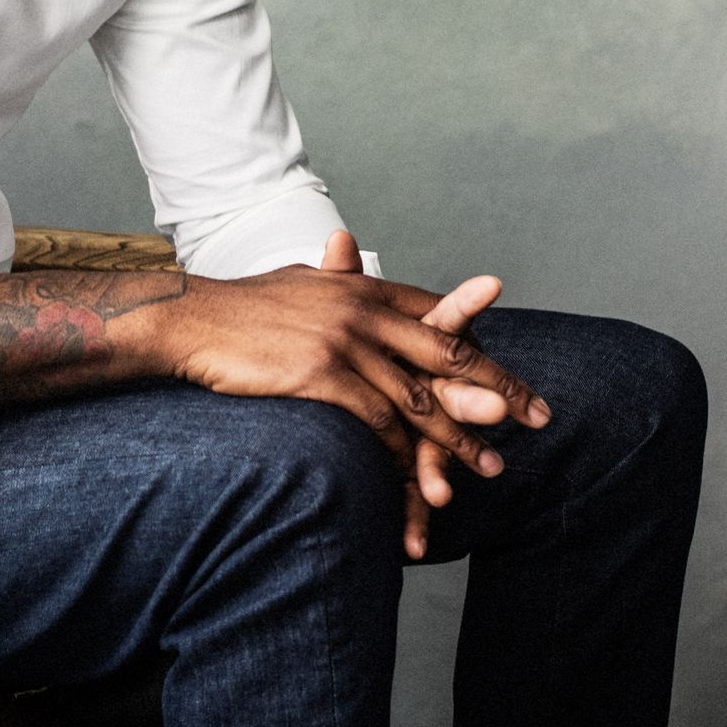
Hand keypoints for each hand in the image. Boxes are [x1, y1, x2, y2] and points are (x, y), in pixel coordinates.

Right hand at [160, 242, 548, 520]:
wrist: (190, 319)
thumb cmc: (241, 308)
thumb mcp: (299, 282)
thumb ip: (335, 275)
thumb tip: (348, 249)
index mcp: (362, 286)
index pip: (437, 317)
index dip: (480, 346)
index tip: (511, 376)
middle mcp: (363, 309)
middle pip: (447, 353)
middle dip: (498, 389)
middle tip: (537, 417)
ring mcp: (344, 341)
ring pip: (418, 396)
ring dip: (459, 438)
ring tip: (492, 469)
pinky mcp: (320, 374)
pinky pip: (376, 421)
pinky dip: (401, 454)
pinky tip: (419, 477)